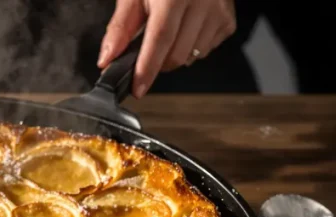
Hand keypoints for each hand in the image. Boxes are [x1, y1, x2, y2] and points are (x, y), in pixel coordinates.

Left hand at [98, 0, 236, 97]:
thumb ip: (120, 27)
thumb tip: (107, 58)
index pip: (159, 39)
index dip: (147, 68)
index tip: (138, 89)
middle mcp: (200, 1)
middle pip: (176, 53)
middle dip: (158, 63)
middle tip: (148, 52)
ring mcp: (218, 11)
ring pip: (192, 56)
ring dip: (175, 56)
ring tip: (168, 35)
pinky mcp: (228, 19)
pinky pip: (207, 49)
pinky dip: (192, 49)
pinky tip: (186, 30)